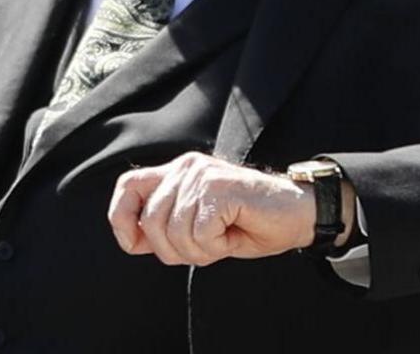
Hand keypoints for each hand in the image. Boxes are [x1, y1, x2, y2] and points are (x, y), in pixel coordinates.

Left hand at [107, 153, 324, 265]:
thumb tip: (131, 239)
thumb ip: (166, 226)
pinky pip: (199, 235)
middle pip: (150, 220)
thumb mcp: (199, 226)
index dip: (120, 217)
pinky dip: (216, 247)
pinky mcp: (220, 190)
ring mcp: (203, 176)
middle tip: (203, 249)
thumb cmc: (251, 223)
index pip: (128, 186)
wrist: (299, 214)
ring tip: (222, 240)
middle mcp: (186, 168)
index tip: (134, 244)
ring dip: (199, 251)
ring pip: (174, 232)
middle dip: (171, 251)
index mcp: (178, 172)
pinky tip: (233, 235)